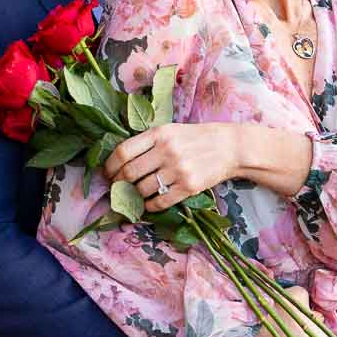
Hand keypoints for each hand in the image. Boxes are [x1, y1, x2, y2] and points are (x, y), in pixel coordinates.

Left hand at [105, 123, 239, 210]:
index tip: (107, 173)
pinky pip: (160, 202)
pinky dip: (149, 206)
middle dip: (118, 184)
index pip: (123, 152)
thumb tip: (119, 161)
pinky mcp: (189, 187)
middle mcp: (167, 150)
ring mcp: (178, 170)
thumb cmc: (195, 138)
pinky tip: (148, 204)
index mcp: (159, 133)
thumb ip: (147, 142)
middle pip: (129, 173)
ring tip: (133, 196)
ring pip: (143, 190)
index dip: (110, 166)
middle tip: (116, 188)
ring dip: (134, 196)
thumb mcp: (170, 130)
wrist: (229, 147)